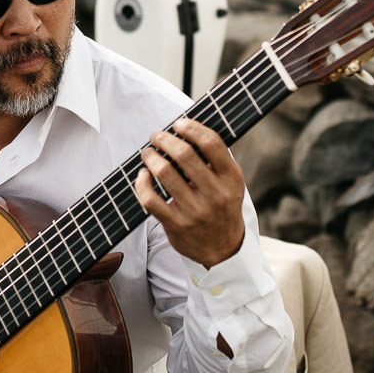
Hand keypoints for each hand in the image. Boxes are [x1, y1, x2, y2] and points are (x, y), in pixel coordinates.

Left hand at [134, 117, 247, 267]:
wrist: (223, 249)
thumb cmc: (222, 207)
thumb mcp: (231, 184)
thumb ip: (216, 160)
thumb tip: (188, 130)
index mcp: (231, 178)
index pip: (212, 143)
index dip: (192, 128)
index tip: (179, 124)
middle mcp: (215, 194)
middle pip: (184, 154)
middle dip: (164, 139)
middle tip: (156, 136)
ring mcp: (195, 211)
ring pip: (164, 173)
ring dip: (151, 157)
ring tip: (148, 153)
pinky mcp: (176, 225)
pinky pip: (150, 199)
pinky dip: (142, 182)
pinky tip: (143, 176)